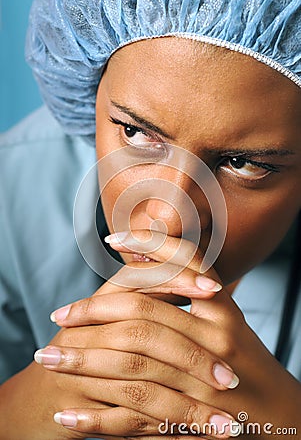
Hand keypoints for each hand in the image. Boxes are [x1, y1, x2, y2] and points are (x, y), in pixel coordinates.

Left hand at [43, 230, 300, 438]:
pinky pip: (135, 418)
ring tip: (47, 358)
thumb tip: (138, 257)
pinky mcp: (193, 421)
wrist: (277, 417)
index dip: (148, 243)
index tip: (111, 240)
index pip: (182, 263)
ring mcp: (204, 383)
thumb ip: (188, 290)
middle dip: (92, 312)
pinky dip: (96, 419)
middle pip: (141, 314)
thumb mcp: (224, 319)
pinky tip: (67, 414)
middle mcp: (216, 339)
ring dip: (82, 361)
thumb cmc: (242, 362)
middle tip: (58, 315)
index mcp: (222, 310)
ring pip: (130, 365)